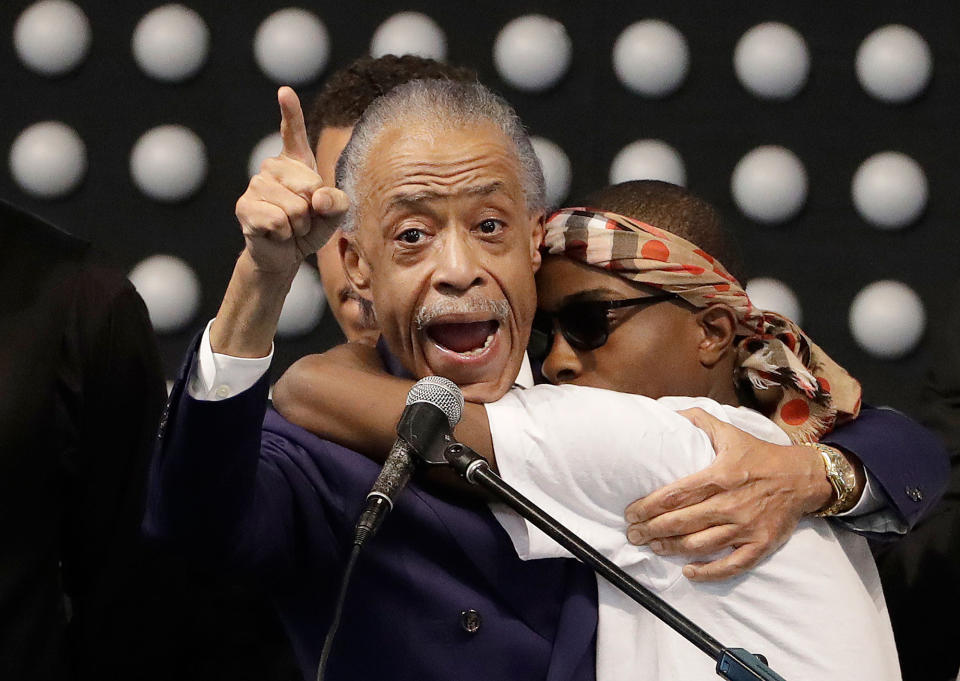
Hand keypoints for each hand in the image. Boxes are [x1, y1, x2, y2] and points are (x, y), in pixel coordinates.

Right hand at [234, 86, 347, 275]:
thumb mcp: (335, 214)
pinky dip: (285, 234)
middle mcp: (272, 167)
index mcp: (295, 162)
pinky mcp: (245, 206)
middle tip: (303, 219)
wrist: (285, 254)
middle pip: (309, 186)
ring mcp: (255, 185)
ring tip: (290, 227)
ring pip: (295, 207)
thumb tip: (317, 198)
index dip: (290, 111)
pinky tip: (276, 234)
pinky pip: (278, 221)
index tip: (285, 92)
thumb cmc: (310, 228)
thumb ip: (338, 202)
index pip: (293, 131)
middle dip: (313, 211)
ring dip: (299, 225)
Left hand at [623, 407, 833, 581]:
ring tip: (654, 547)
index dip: (649, 506)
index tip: (631, 513)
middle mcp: (731, 503)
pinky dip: (709, 572)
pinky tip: (689, 572)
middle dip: (653, 530)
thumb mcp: (730, 432)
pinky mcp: (761, 544)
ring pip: (701, 544)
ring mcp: (746, 526)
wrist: (803, 477)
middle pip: (683, 521)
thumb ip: (699, 420)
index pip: (676, 494)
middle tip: (633, 534)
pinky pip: (732, 565)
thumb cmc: (761, 455)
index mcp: (720, 475)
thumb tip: (669, 412)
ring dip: (672, 548)